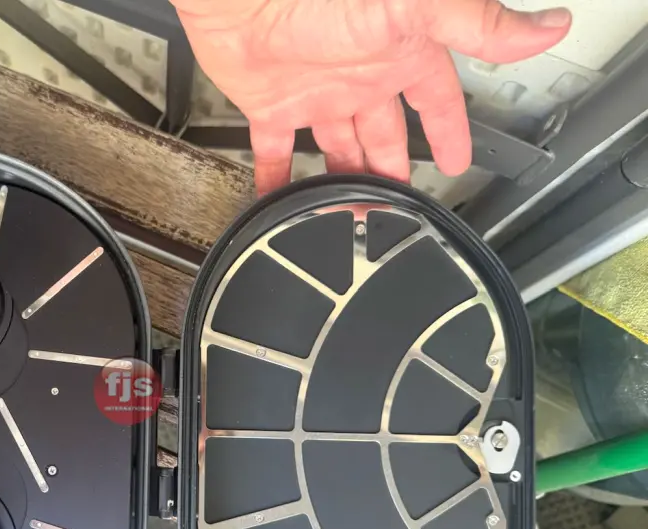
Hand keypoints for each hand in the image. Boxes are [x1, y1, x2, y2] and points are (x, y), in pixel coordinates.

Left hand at [173, 0, 571, 193]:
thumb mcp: (415, 5)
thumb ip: (477, 24)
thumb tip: (547, 27)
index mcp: (399, 53)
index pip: (437, 102)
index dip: (450, 133)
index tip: (458, 163)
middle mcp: (359, 76)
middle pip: (385, 136)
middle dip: (393, 171)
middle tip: (399, 209)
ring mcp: (314, 91)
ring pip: (337, 150)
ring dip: (344, 181)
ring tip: (348, 217)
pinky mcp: (270, 103)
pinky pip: (274, 151)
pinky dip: (276, 178)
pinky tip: (279, 202)